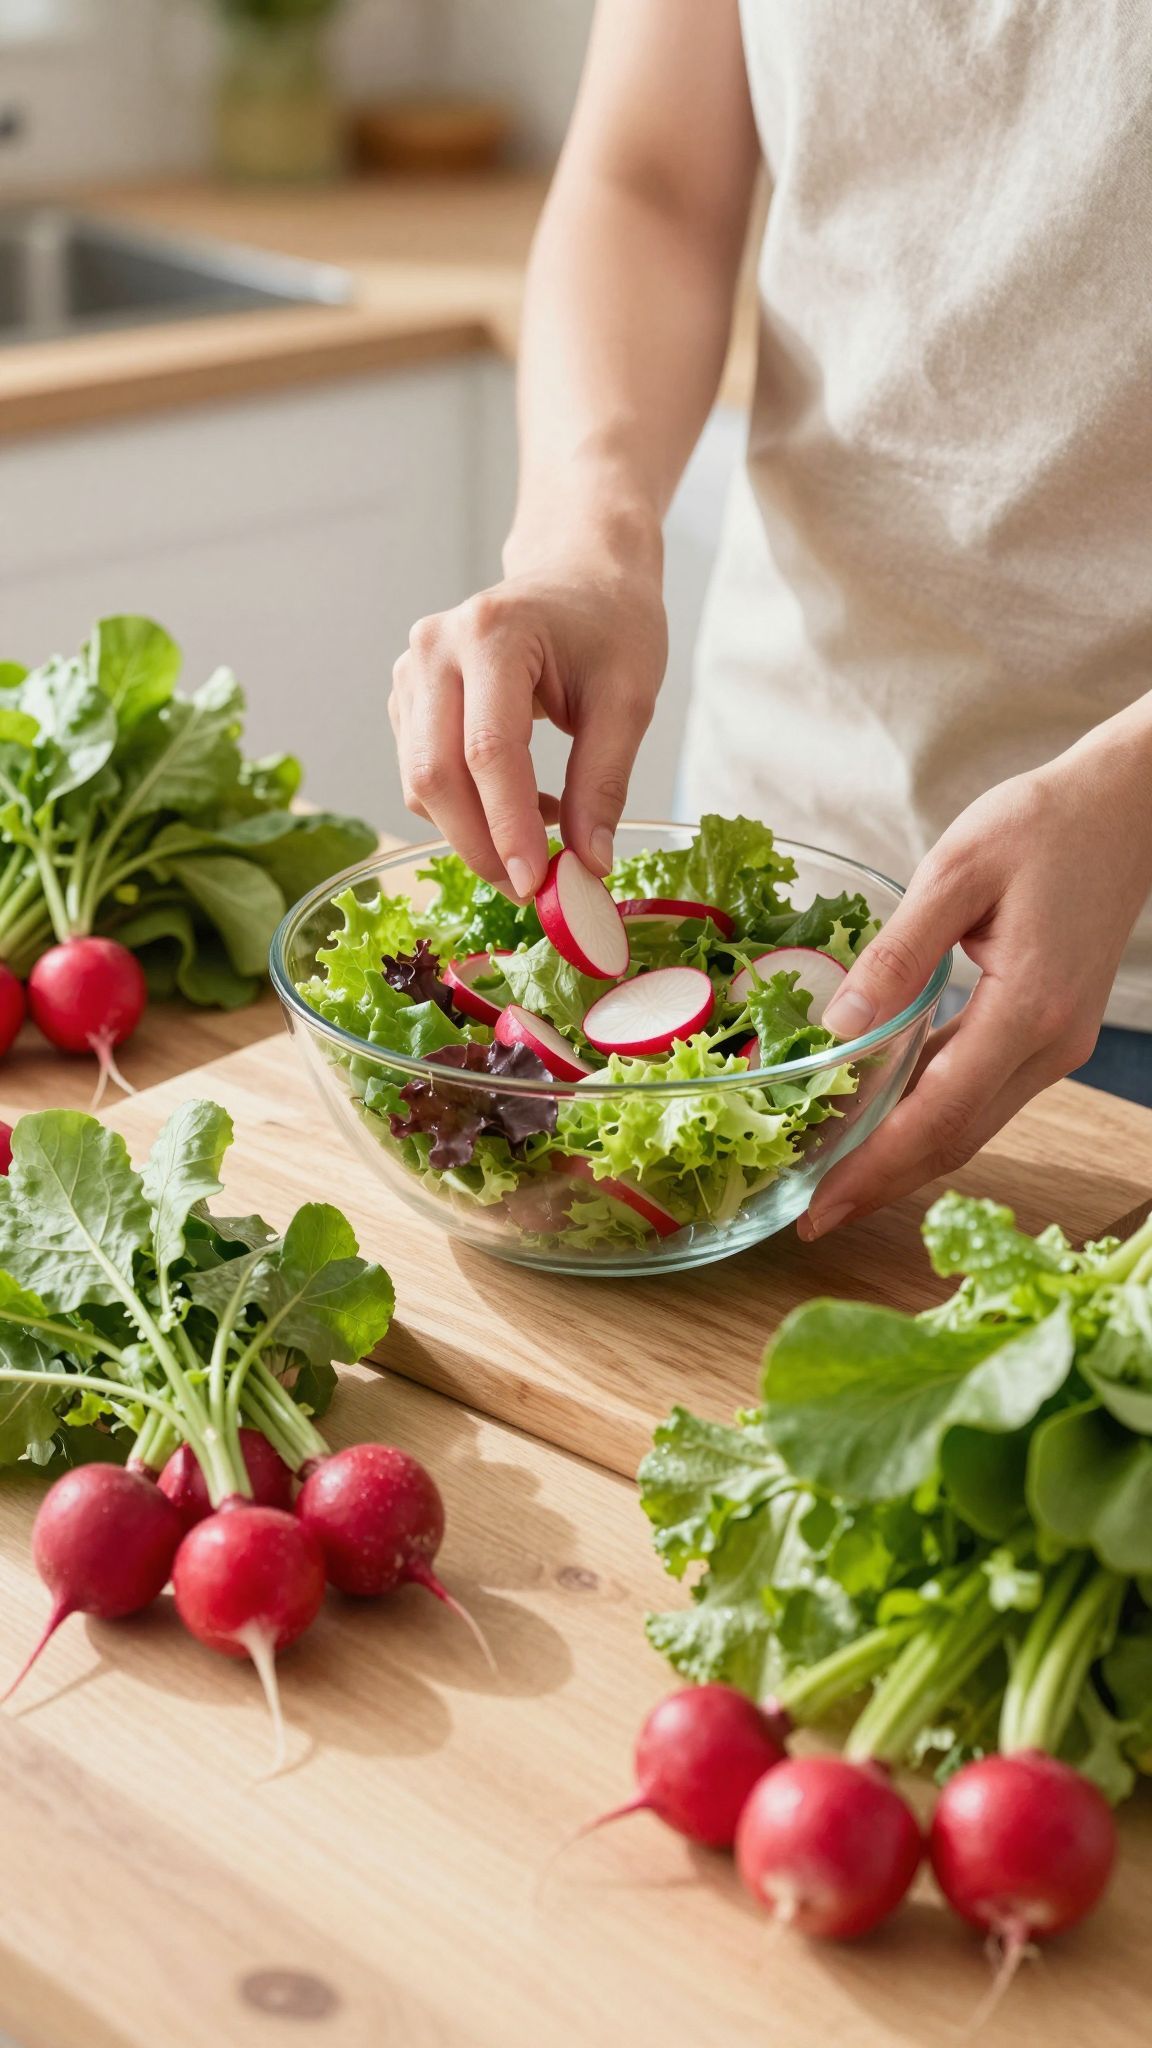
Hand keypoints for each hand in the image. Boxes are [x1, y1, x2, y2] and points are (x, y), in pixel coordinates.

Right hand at [390, 544, 666, 900]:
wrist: (579, 575)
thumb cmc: (610, 625)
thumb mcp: (629, 699)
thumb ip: (604, 782)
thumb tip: (588, 863)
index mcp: (492, 633)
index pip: (487, 751)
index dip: (508, 827)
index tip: (537, 885)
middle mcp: (434, 648)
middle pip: (434, 772)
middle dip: (480, 845)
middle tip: (530, 890)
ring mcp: (411, 672)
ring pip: (420, 782)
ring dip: (473, 832)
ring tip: (541, 838)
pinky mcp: (407, 699)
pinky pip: (422, 775)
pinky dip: (466, 810)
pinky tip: (519, 806)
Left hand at [800, 712, 1151, 1237]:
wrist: (1124, 809)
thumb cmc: (1040, 825)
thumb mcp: (955, 871)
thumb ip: (897, 955)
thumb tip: (838, 1027)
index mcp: (1028, 1008)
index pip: (939, 1115)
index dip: (874, 1168)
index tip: (819, 1205)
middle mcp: (1050, 1043)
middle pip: (955, 1139)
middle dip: (881, 1184)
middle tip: (811, 1216)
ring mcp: (1056, 1045)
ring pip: (971, 1126)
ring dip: (904, 1159)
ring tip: (834, 1181)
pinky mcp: (1050, 1034)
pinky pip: (981, 1095)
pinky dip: (929, 1119)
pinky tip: (881, 1124)